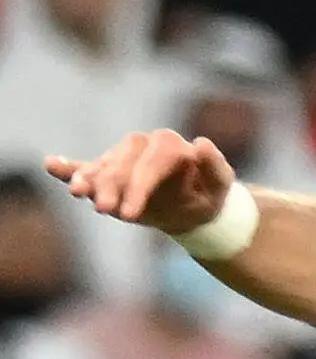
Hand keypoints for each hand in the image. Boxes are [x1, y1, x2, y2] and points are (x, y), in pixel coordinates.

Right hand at [45, 128, 236, 233]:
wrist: (195, 207)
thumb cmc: (209, 193)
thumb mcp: (220, 184)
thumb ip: (214, 165)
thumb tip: (200, 143)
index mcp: (169, 144)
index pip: (151, 161)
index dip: (139, 187)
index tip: (130, 215)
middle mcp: (141, 144)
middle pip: (121, 163)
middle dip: (111, 186)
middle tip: (104, 211)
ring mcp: (122, 157)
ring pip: (102, 166)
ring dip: (88, 180)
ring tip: (78, 194)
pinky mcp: (108, 171)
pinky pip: (85, 167)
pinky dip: (69, 168)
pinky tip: (52, 165)